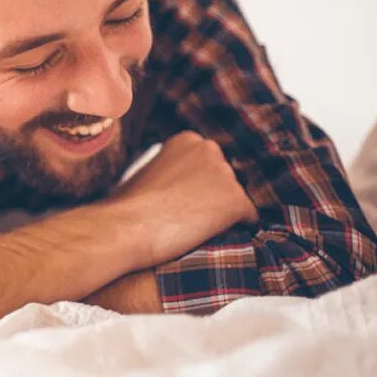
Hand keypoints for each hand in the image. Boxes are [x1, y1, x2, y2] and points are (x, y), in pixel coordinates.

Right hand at [110, 131, 257, 267]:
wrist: (126, 227)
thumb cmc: (127, 207)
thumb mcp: (148, 173)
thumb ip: (173, 171)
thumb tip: (187, 188)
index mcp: (188, 140)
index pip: (210, 164)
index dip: (200, 186)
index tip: (183, 200)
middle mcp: (210, 149)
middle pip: (227, 178)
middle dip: (214, 196)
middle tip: (189, 216)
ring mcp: (225, 174)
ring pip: (236, 198)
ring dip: (223, 214)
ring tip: (195, 229)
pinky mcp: (236, 201)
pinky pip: (249, 218)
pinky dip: (237, 229)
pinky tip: (212, 236)